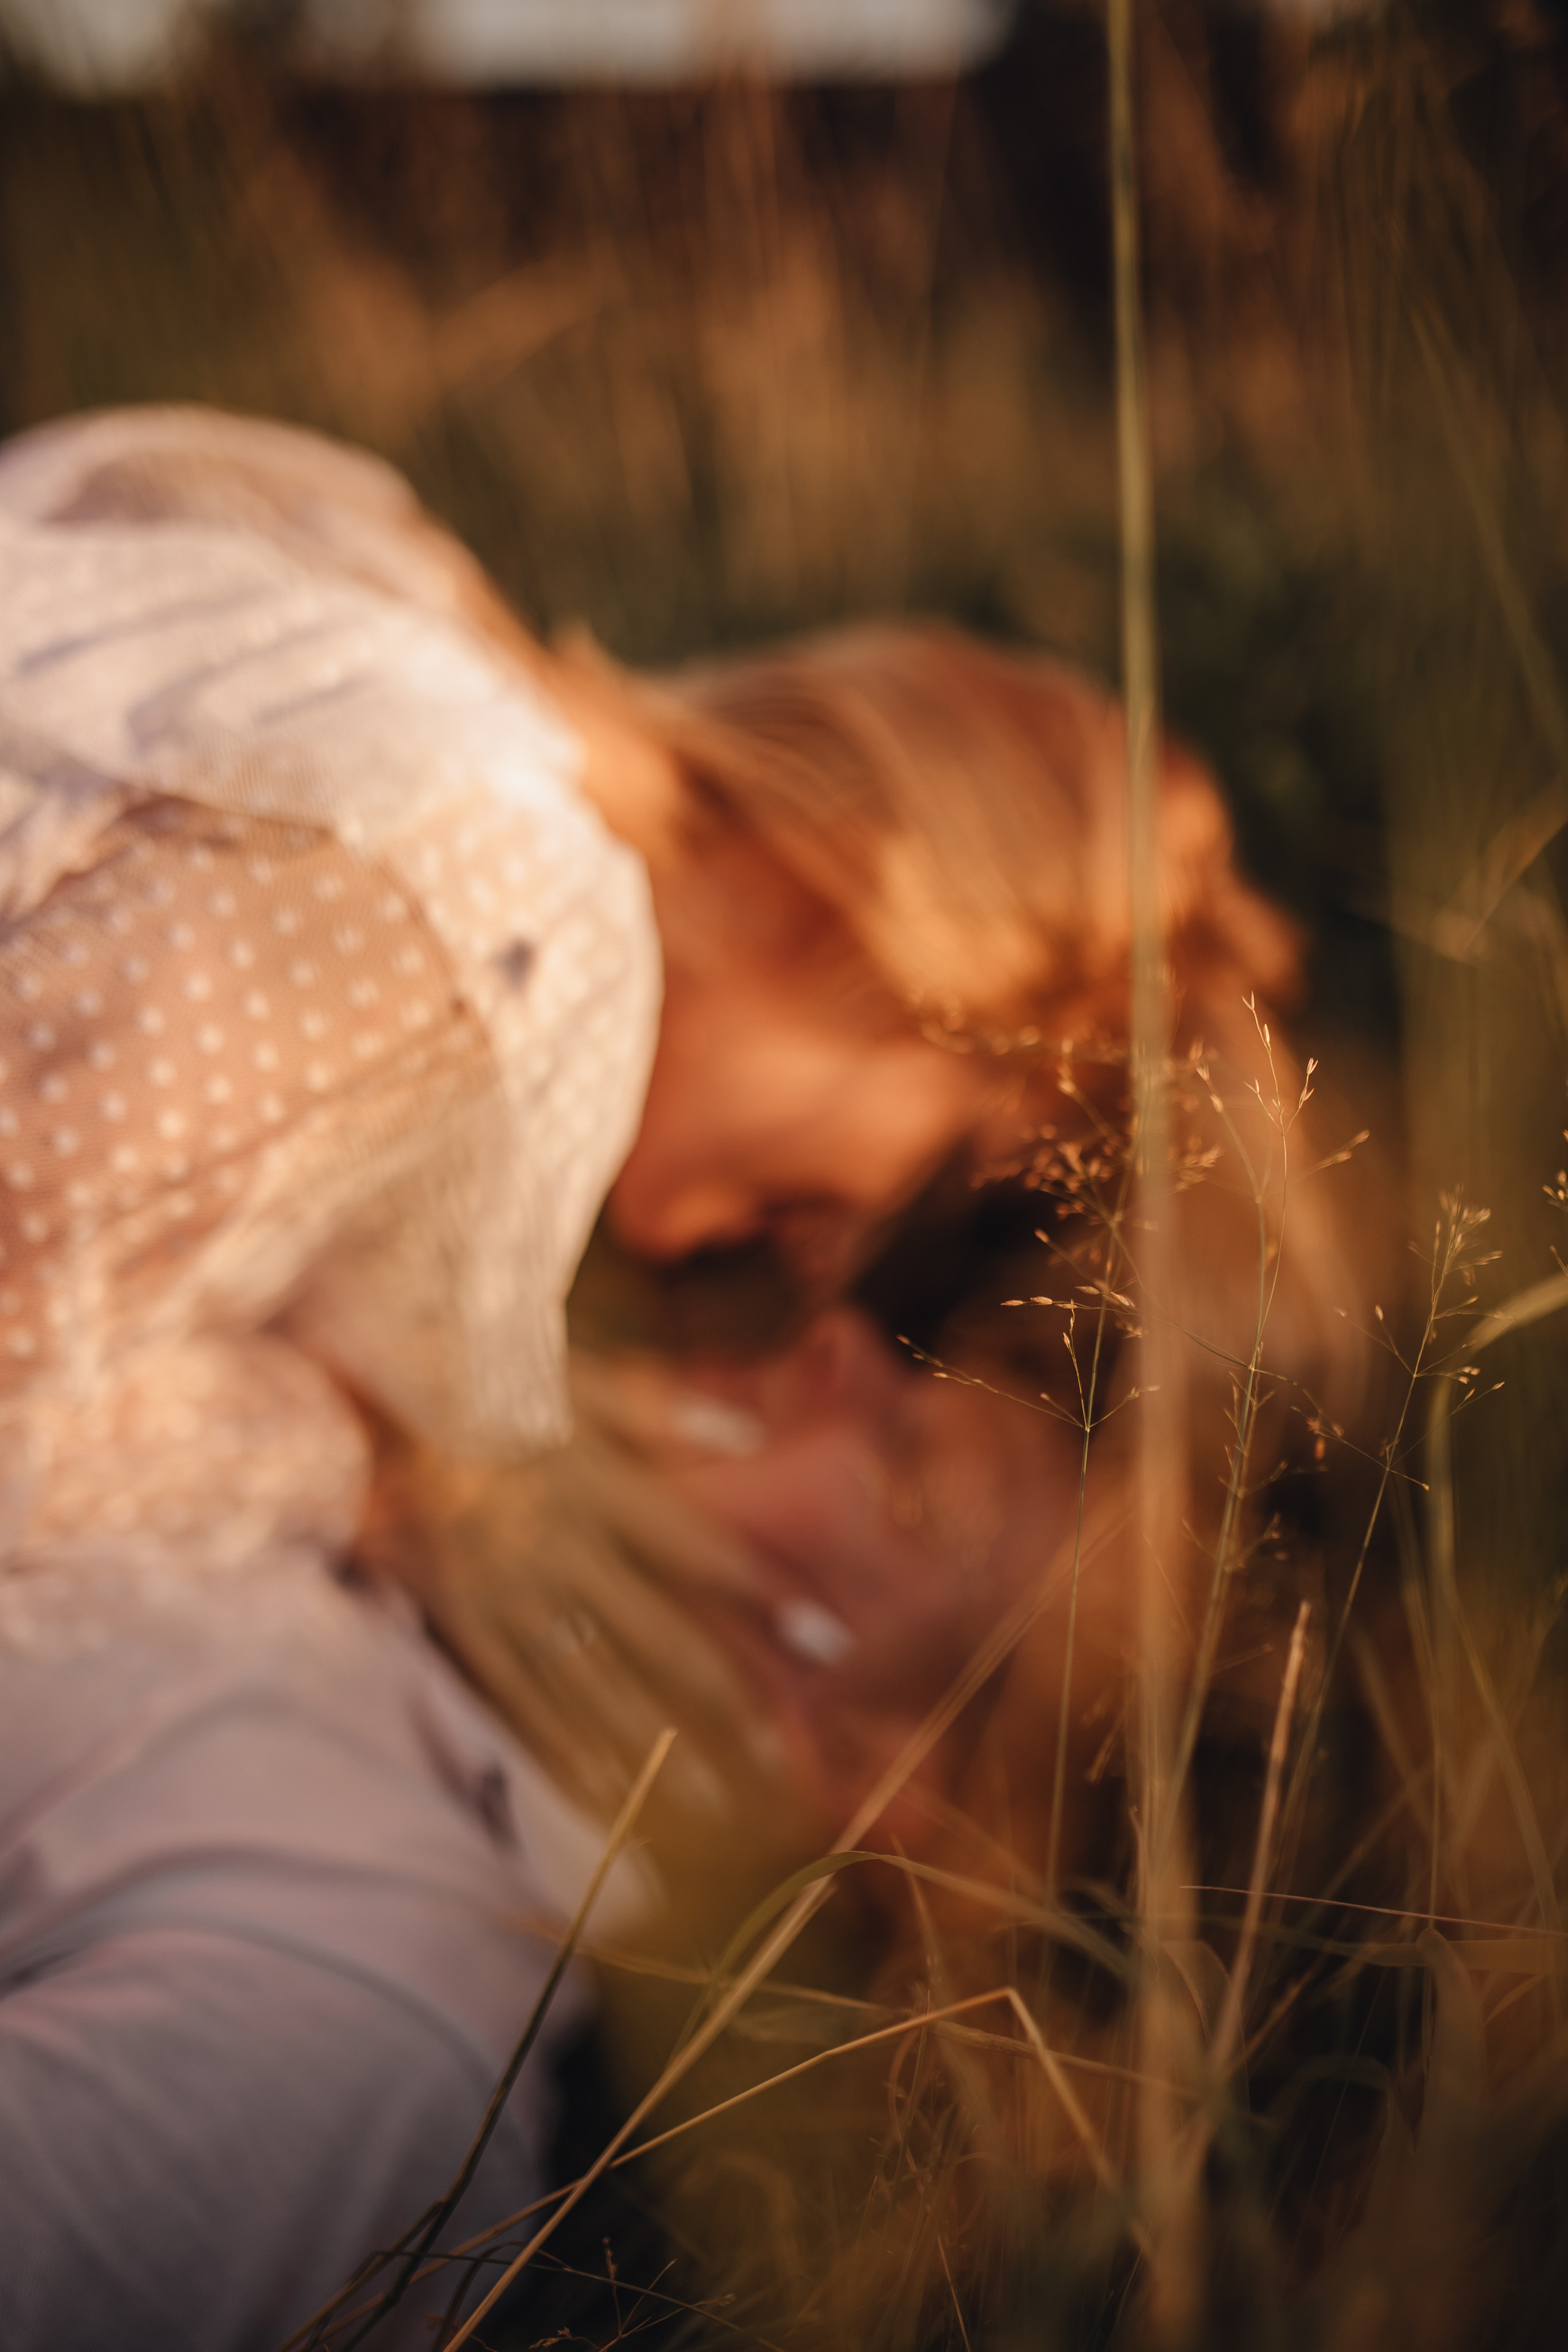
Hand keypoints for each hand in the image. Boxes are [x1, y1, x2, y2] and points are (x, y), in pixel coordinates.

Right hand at [359, 1358, 789, 1827]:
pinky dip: (564, 1751)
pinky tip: (609, 1798)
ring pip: (594, 1684)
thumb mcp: (580, 1376)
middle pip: (658, 1636)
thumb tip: (751, 1434)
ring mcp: (508, 1592)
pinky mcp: (462, 1622)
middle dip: (726, 1701)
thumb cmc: (490, 1379)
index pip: (701, 1549)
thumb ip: (665, 1409)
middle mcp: (561, 1546)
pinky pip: (518, 1697)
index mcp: (600, 1483)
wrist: (372, 1392)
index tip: (829, 1642)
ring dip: (657, 1750)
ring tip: (715, 1806)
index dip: (766, 1598)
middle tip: (781, 1759)